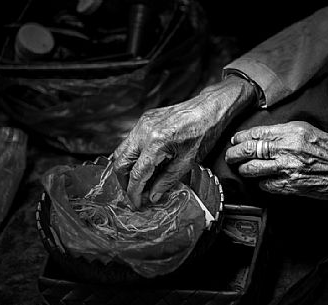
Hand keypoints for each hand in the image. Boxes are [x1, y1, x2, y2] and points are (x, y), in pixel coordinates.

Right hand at [113, 75, 255, 207]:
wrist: (207, 109)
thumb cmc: (202, 133)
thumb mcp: (187, 161)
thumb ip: (167, 180)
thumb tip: (152, 196)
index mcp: (156, 143)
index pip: (136, 174)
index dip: (134, 193)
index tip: (137, 205)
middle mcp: (143, 132)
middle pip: (120, 163)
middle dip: (124, 182)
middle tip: (134, 195)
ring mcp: (141, 124)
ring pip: (121, 151)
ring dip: (126, 170)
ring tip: (137, 183)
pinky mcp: (143, 120)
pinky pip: (129, 142)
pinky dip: (132, 156)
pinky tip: (143, 166)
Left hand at [225, 121, 327, 200]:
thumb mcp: (309, 130)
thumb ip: (285, 132)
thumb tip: (261, 136)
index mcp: (291, 131)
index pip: (256, 133)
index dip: (240, 138)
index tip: (235, 140)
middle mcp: (287, 149)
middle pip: (248, 151)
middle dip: (233, 154)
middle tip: (230, 156)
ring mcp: (288, 169)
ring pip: (252, 170)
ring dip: (243, 170)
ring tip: (241, 169)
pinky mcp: (291, 186)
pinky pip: (266, 185)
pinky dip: (261, 183)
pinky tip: (261, 181)